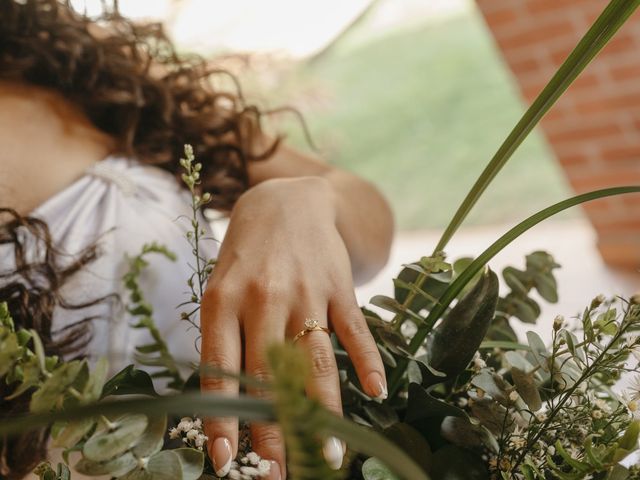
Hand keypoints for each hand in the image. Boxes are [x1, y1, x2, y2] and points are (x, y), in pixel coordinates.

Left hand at [200, 176, 386, 478]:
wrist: (287, 200)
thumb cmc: (247, 255)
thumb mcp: (221, 288)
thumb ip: (225, 339)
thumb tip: (227, 405)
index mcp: (224, 300)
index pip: (220, 369)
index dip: (222, 418)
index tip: (226, 461)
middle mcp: (264, 298)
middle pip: (270, 376)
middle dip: (274, 432)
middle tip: (278, 476)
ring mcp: (306, 292)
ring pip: (316, 362)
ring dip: (324, 412)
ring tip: (330, 457)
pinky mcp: (339, 287)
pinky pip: (355, 330)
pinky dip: (368, 361)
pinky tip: (378, 392)